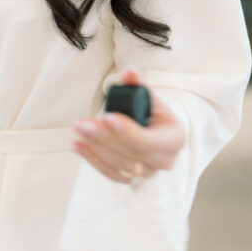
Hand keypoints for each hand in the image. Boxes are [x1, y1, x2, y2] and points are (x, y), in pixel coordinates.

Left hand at [70, 68, 185, 184]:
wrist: (158, 131)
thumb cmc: (154, 113)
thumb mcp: (150, 97)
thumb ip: (138, 86)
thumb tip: (129, 72)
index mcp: (174, 139)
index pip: (150, 141)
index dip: (128, 132)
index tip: (108, 117)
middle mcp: (164, 160)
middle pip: (131, 152)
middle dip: (104, 137)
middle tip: (84, 123)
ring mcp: (148, 172)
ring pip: (119, 163)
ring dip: (95, 146)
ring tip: (79, 128)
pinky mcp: (131, 178)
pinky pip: (110, 172)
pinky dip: (92, 159)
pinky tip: (77, 145)